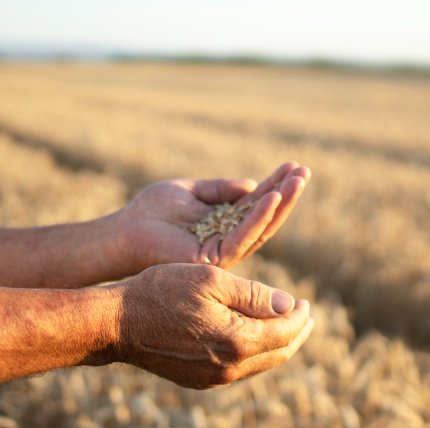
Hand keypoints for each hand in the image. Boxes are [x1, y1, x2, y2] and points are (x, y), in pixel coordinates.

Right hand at [108, 264, 313, 388]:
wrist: (117, 324)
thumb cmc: (162, 291)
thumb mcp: (212, 280)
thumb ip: (254, 295)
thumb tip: (290, 306)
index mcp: (237, 341)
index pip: (285, 332)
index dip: (300, 316)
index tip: (306, 301)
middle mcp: (229, 368)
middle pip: (278, 354)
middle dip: (296, 333)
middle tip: (305, 315)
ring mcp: (213, 379)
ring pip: (260, 364)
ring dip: (277, 344)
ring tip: (285, 326)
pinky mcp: (199, 380)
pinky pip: (239, 370)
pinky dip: (254, 353)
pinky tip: (252, 337)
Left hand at [118, 162, 310, 269]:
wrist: (124, 231)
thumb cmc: (151, 211)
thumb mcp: (191, 190)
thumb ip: (220, 188)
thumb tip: (252, 184)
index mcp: (224, 223)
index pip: (256, 203)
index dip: (276, 185)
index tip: (294, 166)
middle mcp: (228, 239)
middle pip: (265, 217)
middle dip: (286, 194)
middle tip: (305, 172)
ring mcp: (223, 252)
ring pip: (260, 228)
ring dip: (280, 204)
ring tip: (297, 181)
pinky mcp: (214, 258)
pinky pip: (242, 236)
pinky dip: (258, 217)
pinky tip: (272, 198)